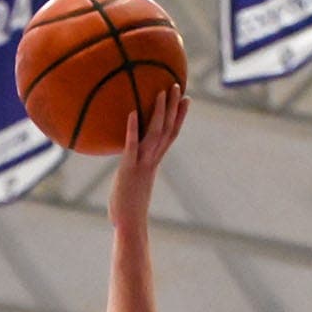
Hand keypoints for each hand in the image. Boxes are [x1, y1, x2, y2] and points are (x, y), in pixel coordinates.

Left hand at [109, 86, 188, 227]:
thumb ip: (133, 174)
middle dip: (173, 107)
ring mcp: (142, 164)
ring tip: (162, 91)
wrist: (129, 226)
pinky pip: (132, 145)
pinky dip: (133, 128)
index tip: (184, 100)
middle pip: (167, 130)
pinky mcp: (128, 169)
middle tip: (177, 86)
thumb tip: (128, 172)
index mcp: (153, 164)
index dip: (178, 117)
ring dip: (159, 112)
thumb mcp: (132, 187)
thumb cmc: (127, 212)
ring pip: (155, 134)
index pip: (170, 136)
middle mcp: (151, 161)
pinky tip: (133, 112)